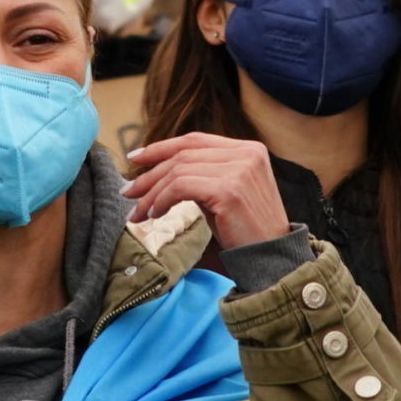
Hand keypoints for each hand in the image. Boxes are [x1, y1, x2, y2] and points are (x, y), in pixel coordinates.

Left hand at [121, 133, 290, 245]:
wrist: (273, 260)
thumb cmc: (245, 231)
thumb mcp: (225, 192)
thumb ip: (203, 173)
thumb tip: (157, 170)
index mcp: (249, 149)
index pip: (195, 140)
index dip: (161, 147)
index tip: (135, 158)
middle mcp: (246, 153)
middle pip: (183, 155)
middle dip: (150, 174)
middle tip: (128, 192)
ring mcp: (239, 169)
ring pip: (178, 171)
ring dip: (152, 193)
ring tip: (139, 212)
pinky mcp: (229, 189)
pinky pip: (181, 187)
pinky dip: (162, 199)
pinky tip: (155, 214)